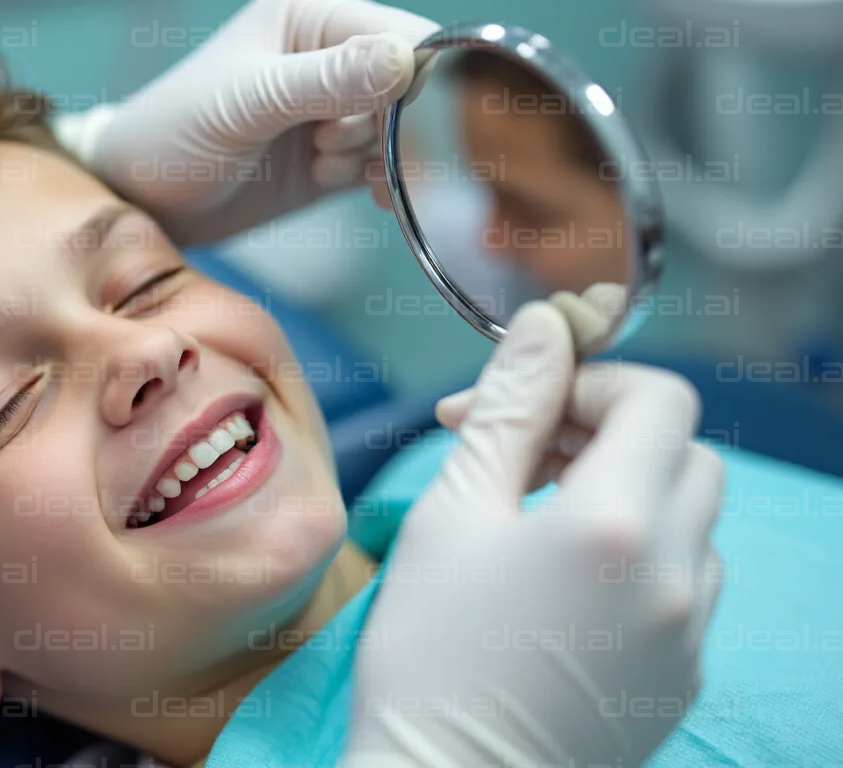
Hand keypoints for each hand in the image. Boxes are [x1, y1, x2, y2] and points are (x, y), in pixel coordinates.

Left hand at [56, 0, 439, 245]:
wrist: (144, 200)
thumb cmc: (174, 133)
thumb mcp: (245, 102)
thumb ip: (323, 81)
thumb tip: (404, 60)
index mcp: (312, 15)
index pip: (403, 36)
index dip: (412, 81)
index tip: (386, 121)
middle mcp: (333, 55)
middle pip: (414, 87)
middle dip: (386, 125)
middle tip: (327, 143)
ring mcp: (338, 108)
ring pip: (405, 132)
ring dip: (372, 156)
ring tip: (316, 161)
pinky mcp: (338, 156)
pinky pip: (388, 165)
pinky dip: (377, 181)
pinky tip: (342, 185)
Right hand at [345, 303, 723, 766]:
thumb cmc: (430, 656)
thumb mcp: (451, 513)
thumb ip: (508, 410)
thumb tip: (543, 327)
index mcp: (615, 522)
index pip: (659, 398)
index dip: (595, 381)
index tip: (530, 405)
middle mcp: (676, 574)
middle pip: (684, 452)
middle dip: (612, 434)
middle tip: (527, 457)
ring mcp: (689, 632)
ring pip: (692, 519)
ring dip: (630, 495)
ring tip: (539, 524)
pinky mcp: (682, 677)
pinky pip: (686, 587)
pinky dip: (640, 560)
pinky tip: (564, 589)